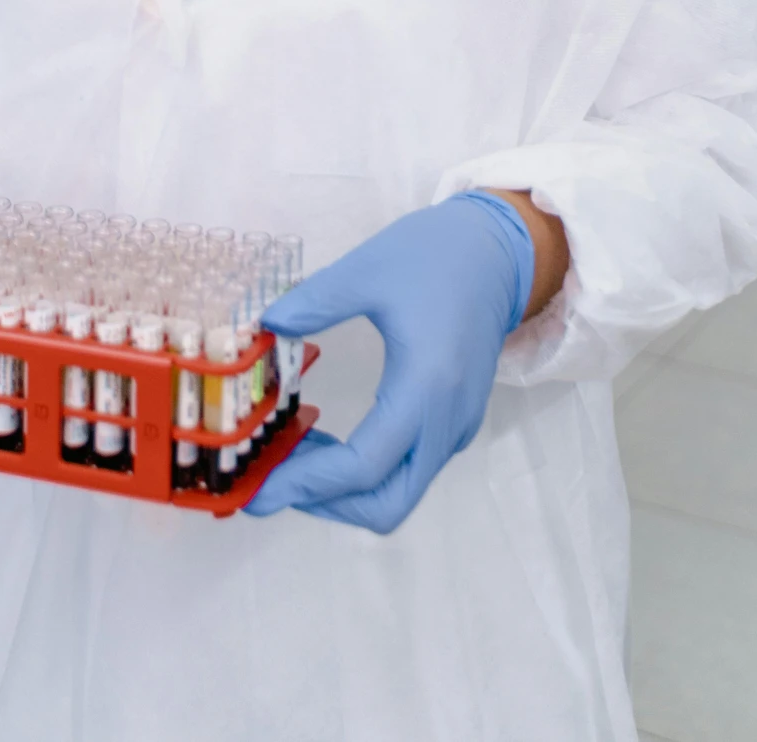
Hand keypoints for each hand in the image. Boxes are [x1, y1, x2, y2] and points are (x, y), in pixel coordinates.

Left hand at [246, 193, 534, 533]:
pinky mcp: (453, 421)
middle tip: (270, 477)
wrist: (496, 252)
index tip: (260, 487)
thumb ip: (315, 301)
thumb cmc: (436, 256)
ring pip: (397, 491)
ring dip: (342, 488)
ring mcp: (454, 426)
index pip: (365, 466)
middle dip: (325, 502)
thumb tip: (266, 325)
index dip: (309, 484)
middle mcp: (446, 421)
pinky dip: (362, 469)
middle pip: (386, 503)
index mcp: (426, 387)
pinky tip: (323, 437)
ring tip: (288, 453)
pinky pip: (407, 468)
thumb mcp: (366, 269)